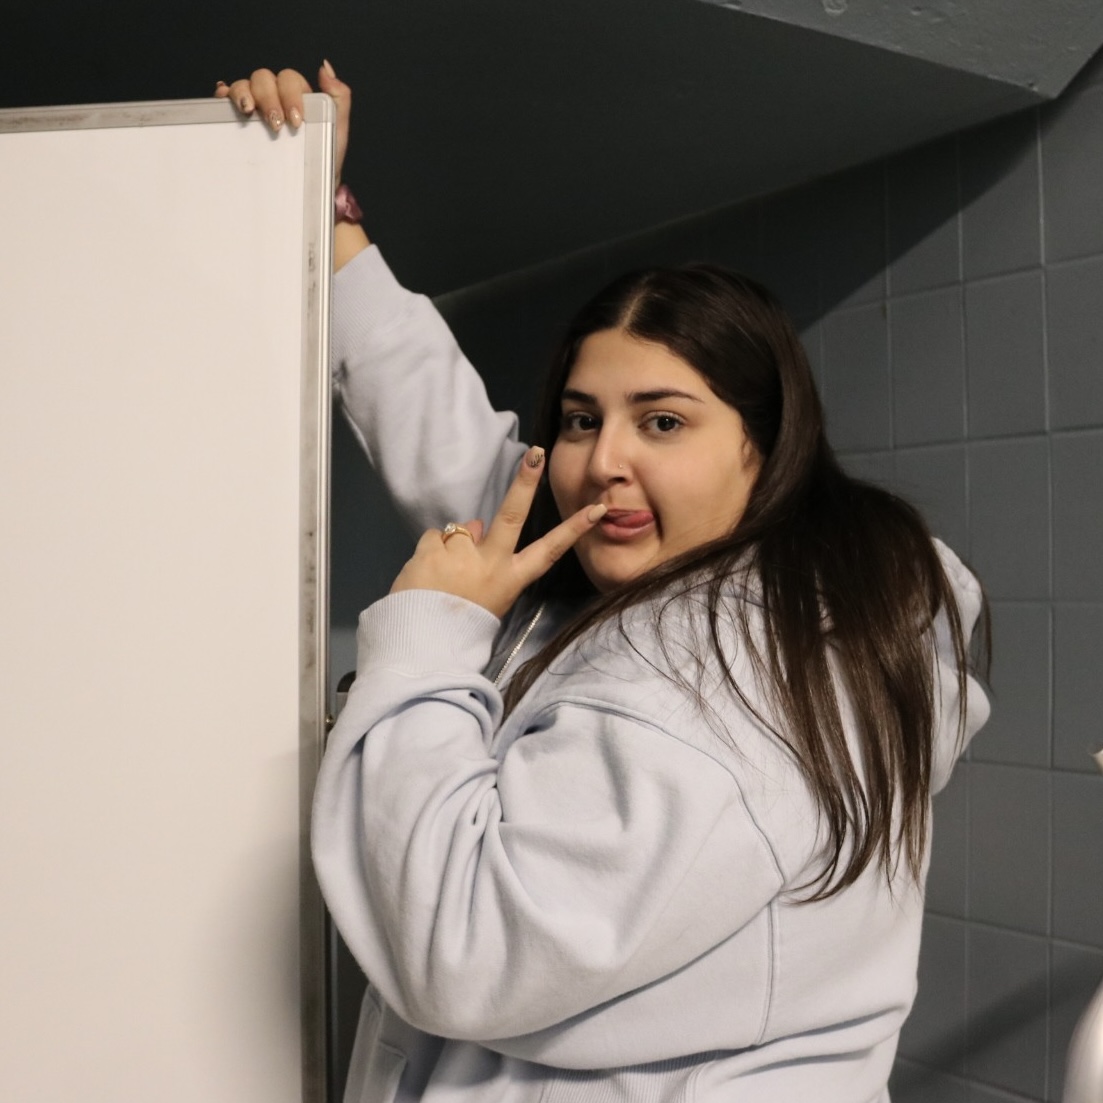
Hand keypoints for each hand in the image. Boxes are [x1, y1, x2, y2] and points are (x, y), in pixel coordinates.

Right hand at [214, 61, 350, 182]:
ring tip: (248, 113)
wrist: (309, 189)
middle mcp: (273, 96)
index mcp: (296, 95)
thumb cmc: (324, 159)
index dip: (290, 94)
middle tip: (276, 125)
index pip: (288, 79)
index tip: (296, 121)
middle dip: (268, 98)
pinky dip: (223, 97)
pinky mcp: (238, 120)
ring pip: (243, 85)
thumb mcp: (337, 130)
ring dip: (243, 94)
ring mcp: (254, 107)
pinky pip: (225, 100)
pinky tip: (224, 102)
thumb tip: (325, 68)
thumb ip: (339, 98)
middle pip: (263, 79)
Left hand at [390, 447, 606, 617]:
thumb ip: (486, 560)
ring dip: (453, 546)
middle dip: (524, 483)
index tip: (598, 508)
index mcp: (509, 580)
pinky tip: (426, 576)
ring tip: (442, 578)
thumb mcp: (487, 598)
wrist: (421, 643)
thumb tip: (476, 526)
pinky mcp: (432, 550)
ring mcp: (461, 554)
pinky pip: (433, 537)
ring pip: (461, 530)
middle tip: (534, 455)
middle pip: (511, 515)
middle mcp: (490, 563)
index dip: (574, 529)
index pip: (549, 551)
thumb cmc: (459, 626)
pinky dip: (430, 552)